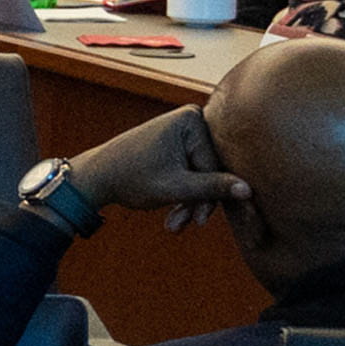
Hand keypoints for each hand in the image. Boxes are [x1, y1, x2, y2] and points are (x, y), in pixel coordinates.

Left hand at [63, 105, 246, 230]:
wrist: (95, 176)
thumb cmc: (130, 178)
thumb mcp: (174, 187)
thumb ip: (212, 188)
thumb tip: (249, 190)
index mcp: (192, 120)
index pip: (215, 166)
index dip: (209, 197)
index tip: (198, 222)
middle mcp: (192, 119)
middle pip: (211, 169)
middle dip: (197, 201)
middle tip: (181, 226)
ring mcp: (185, 131)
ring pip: (201, 174)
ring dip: (188, 201)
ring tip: (173, 224)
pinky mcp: (179, 144)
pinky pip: (192, 171)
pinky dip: (182, 192)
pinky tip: (172, 214)